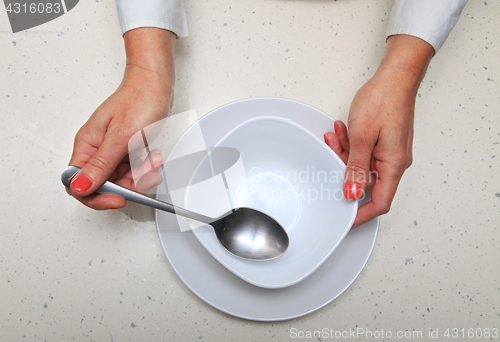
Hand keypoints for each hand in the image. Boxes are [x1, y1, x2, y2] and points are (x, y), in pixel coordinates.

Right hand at [66, 28, 175, 209]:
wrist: (156, 84)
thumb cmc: (138, 100)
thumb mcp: (120, 137)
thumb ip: (100, 165)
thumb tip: (79, 187)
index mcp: (87, 146)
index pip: (79, 184)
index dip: (96, 197)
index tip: (117, 199)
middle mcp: (97, 149)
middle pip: (105, 185)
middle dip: (127, 184)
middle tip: (143, 176)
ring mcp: (113, 150)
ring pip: (122, 179)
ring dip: (140, 174)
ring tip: (152, 161)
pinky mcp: (127, 149)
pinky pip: (133, 169)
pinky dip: (145, 167)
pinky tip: (153, 156)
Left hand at [324, 35, 433, 227]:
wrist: (396, 76)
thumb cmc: (385, 99)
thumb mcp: (363, 135)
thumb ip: (357, 167)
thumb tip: (353, 194)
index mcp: (394, 164)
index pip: (380, 202)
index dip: (361, 214)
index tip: (345, 220)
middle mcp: (394, 161)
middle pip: (366, 181)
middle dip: (344, 170)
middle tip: (330, 154)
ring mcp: (389, 152)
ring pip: (361, 165)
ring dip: (345, 153)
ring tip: (336, 136)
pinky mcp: (384, 142)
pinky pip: (364, 152)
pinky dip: (350, 145)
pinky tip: (342, 132)